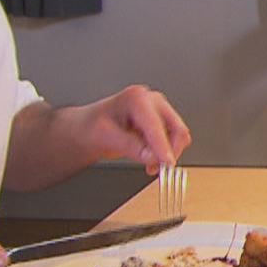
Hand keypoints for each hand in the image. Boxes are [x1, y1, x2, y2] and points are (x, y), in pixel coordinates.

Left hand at [70, 84, 192, 173]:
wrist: (88, 129)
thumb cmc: (92, 127)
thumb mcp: (105, 137)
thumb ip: (129, 146)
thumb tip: (152, 156)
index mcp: (136, 98)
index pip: (156, 125)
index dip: (163, 146)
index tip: (167, 163)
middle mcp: (151, 101)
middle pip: (176, 128)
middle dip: (169, 151)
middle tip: (157, 168)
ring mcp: (158, 111)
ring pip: (179, 135)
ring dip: (168, 153)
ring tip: (150, 165)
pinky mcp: (161, 123)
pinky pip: (173, 140)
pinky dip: (166, 153)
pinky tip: (151, 159)